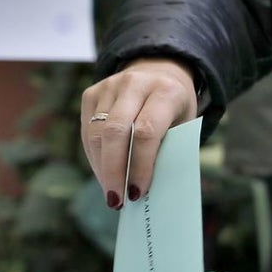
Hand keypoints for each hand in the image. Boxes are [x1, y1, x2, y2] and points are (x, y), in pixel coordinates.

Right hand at [80, 58, 197, 209]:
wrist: (160, 71)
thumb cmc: (176, 108)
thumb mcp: (184, 126)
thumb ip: (169, 150)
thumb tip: (146, 188)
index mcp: (165, 91)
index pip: (147, 132)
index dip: (140, 165)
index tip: (138, 193)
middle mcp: (135, 84)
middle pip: (115, 132)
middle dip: (114, 171)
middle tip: (117, 200)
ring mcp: (109, 86)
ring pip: (96, 133)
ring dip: (102, 168)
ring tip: (112, 193)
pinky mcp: (91, 92)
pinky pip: (87, 130)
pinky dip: (95, 157)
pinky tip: (104, 174)